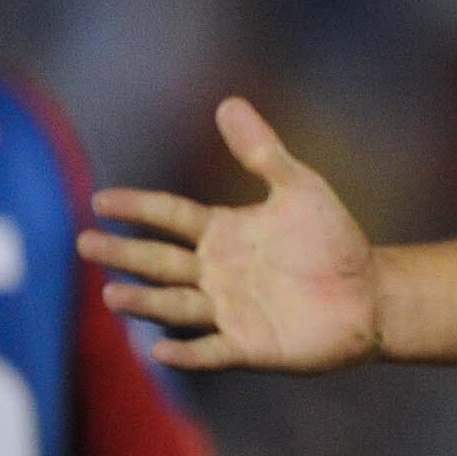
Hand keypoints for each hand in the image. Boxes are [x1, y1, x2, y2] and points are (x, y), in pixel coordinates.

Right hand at [78, 98, 380, 372]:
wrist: (371, 294)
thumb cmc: (333, 240)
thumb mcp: (300, 188)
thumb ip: (261, 152)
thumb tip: (228, 102)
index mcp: (220, 233)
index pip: (169, 216)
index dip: (138, 208)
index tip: (101, 200)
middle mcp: (214, 272)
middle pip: (159, 261)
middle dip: (123, 254)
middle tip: (85, 243)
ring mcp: (227, 310)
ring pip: (175, 305)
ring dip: (145, 301)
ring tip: (112, 293)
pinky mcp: (248, 346)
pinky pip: (211, 351)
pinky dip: (187, 353)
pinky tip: (161, 350)